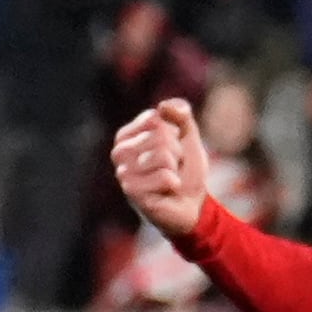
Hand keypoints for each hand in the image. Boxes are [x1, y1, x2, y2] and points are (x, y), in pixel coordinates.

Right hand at [110, 96, 212, 239]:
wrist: (192, 204)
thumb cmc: (185, 170)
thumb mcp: (188, 137)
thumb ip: (180, 115)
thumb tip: (163, 106)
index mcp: (127, 135)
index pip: (155, 118)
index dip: (174, 133)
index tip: (173, 148)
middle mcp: (119, 152)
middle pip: (160, 135)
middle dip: (176, 152)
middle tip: (173, 167)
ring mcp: (123, 172)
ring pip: (163, 156)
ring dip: (175, 168)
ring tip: (170, 178)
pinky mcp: (132, 191)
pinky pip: (164, 176)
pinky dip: (174, 183)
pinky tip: (167, 191)